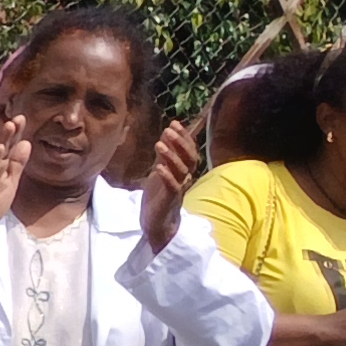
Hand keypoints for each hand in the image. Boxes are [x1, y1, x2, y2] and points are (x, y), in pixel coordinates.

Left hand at [139, 118, 201, 250]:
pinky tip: (157, 167)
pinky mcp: (170, 200)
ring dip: (171, 156)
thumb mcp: (160, 171)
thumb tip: (166, 134)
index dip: (183, 136)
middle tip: (169, 129)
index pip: (188, 150)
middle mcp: (184, 178)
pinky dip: (166, 176)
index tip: (174, 122)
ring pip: (181, 171)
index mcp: (182, 171)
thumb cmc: (159, 196)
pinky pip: (172, 187)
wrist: (156, 223)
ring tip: (159, 144)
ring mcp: (178, 189)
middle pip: (189, 158)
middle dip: (180, 142)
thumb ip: (164, 156)